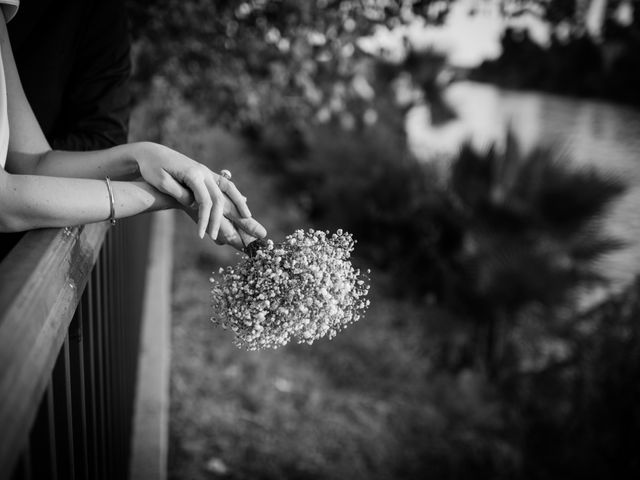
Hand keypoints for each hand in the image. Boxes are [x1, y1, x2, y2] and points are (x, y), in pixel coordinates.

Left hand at [134, 142, 265, 246]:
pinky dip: (234, 195)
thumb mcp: (161, 182)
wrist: (153, 153)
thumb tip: (196, 205)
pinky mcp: (206, 174)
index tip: (201, 235)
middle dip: (219, 219)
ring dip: (239, 203)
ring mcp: (206, 172)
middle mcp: (203, 172)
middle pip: (218, 198)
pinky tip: (241, 203)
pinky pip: (224, 185)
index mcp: (192, 174)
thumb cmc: (153, 168)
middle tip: (215, 237)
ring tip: (247, 217)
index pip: (204, 201)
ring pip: (228, 188)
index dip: (205, 219)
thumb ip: (180, 194)